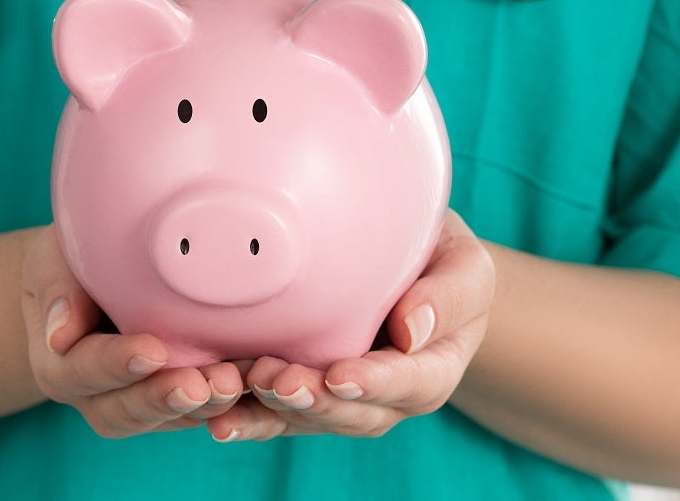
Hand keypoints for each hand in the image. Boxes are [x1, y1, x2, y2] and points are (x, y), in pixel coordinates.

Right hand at [20, 226, 244, 437]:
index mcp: (59, 363)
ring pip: (165, 420)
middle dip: (162, 398)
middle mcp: (94, 395)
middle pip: (122, 411)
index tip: (152, 349)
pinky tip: (253, 383)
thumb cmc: (70, 261)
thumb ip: (57, 288)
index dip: (115, 364)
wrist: (91, 276)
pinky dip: (225, 403)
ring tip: (233, 383)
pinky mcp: (173, 399)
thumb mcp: (54, 260)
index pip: (80, 371)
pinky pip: (198, 411)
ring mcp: (134, 402)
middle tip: (200, 384)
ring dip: (201, 406)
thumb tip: (60, 331)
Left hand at [206, 210, 493, 440]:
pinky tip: (215, 413)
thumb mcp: (463, 264)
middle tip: (278, 380)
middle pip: (352, 414)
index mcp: (432, 369)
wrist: (408, 261)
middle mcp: (385, 397)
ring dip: (272, 411)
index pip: (410, 383)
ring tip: (241, 388)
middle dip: (314, 402)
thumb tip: (413, 329)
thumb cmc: (441, 258)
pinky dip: (245, 414)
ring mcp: (339, 399)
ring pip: (307, 420)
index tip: (342, 375)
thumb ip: (449, 294)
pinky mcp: (299, 392)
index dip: (375, 384)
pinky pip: (272, 412)